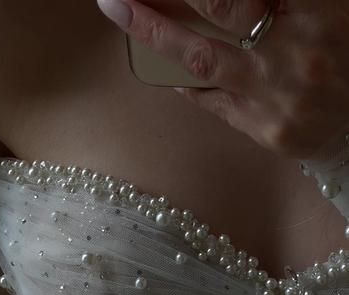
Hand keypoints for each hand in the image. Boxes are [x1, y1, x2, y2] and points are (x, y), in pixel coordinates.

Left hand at [96, 0, 348, 159]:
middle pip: (220, 3)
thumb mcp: (330, 10)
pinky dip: (186, 80)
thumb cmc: (346, 56)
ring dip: (156, 31)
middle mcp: (297, 47)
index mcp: (319, 7)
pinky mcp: (266, 130)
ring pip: (203, 57)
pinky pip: (213, 101)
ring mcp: (278, 93)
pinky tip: (161, 66)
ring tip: (120, 8)